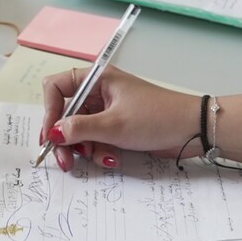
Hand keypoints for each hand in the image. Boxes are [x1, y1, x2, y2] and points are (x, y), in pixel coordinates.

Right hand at [40, 66, 196, 171]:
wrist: (192, 130)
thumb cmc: (155, 118)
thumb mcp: (114, 125)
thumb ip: (79, 128)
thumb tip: (52, 134)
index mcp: (96, 79)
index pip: (56, 87)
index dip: (49, 111)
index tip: (51, 136)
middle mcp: (98, 91)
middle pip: (66, 114)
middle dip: (65, 138)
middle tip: (65, 161)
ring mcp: (107, 110)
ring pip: (80, 130)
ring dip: (85, 148)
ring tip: (99, 159)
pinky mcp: (116, 127)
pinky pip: (96, 139)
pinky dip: (100, 151)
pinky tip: (112, 160)